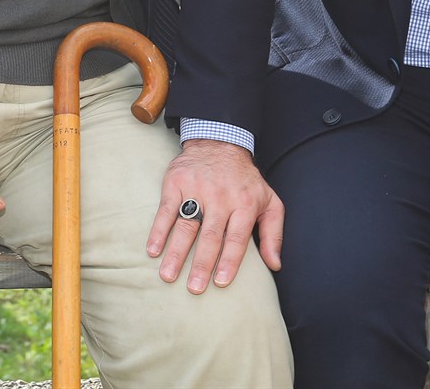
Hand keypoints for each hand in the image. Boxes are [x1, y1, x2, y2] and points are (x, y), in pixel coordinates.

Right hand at [147, 139, 283, 293]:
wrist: (220, 142)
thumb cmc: (245, 181)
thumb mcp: (269, 201)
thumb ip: (273, 234)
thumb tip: (275, 265)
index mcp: (245, 203)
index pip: (237, 237)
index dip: (229, 260)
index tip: (220, 282)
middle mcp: (222, 196)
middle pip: (211, 235)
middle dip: (202, 264)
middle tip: (194, 288)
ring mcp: (198, 188)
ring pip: (187, 224)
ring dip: (177, 252)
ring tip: (168, 275)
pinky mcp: (177, 182)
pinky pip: (167, 209)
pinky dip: (159, 229)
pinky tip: (153, 249)